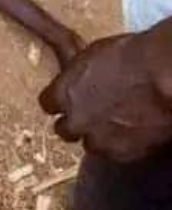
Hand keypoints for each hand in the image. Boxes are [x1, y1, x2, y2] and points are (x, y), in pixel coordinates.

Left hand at [40, 20, 171, 161]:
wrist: (163, 77)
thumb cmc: (132, 56)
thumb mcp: (92, 55)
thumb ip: (79, 75)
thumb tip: (79, 77)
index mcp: (64, 93)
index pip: (48, 103)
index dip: (59, 101)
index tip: (68, 98)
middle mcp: (76, 121)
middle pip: (65, 130)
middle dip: (76, 122)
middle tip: (92, 113)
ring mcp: (99, 140)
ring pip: (91, 145)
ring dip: (99, 135)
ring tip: (116, 122)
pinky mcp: (124, 154)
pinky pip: (115, 153)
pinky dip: (121, 144)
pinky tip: (132, 130)